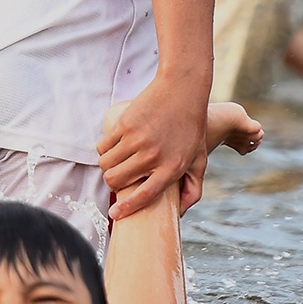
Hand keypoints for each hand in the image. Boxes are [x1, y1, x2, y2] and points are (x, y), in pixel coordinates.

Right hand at [98, 76, 210, 220]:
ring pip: (106, 164)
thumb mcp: (199, 159)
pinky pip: (103, 146)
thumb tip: (180, 214)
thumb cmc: (192, 126)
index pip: (144, 196)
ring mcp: (138, 139)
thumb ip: (193, 189)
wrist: (182, 89)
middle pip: (117, 180)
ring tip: (116, 163)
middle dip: (113, 183)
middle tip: (119, 178)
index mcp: (172, 167)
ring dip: (107, 167)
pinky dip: (104, 150)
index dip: (126, 208)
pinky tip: (112, 148)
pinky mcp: (125, 124)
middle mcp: (153, 155)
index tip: (114, 214)